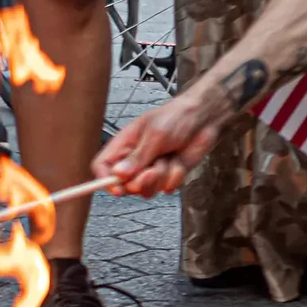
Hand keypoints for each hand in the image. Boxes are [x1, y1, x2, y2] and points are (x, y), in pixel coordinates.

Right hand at [91, 95, 222, 197]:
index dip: (105, 180)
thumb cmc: (177, 117)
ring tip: (169, 158)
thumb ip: (138, 157)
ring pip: (146, 190)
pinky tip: (178, 161)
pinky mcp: (167, 176)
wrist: (204, 118)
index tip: (118, 188)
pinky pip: (166, 188)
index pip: (102, 167)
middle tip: (153, 169)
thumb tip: (118, 174)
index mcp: (123, 145)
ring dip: (161, 177)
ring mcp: (150, 170)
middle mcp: (134, 160)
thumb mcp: (155, 135)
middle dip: (141, 181)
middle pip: (124, 185)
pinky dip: (175, 176)